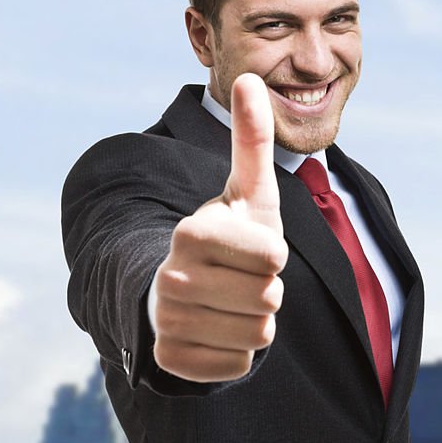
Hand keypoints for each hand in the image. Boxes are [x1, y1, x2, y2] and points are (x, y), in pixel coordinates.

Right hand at [152, 73, 287, 381]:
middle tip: (241, 278)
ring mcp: (168, 321)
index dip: (273, 255)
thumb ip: (252, 140)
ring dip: (256, 321)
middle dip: (267, 291)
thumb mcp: (247, 191)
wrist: (188, 290)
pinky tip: (218, 330)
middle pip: (269, 299)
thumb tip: (251, 77)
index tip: (250, 248)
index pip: (273, 259)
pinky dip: (238, 353)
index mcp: (193, 232)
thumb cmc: (230, 237)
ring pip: (258, 335)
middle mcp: (172, 277)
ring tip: (231, 302)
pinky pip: (238, 365)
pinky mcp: (172, 359)